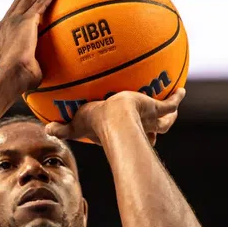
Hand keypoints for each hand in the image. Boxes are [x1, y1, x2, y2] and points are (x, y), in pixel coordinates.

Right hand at [0, 0, 60, 91]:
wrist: (10, 75)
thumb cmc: (16, 82)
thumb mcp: (22, 73)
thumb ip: (30, 69)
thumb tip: (39, 78)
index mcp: (0, 37)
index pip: (11, 18)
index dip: (19, 8)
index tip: (27, 2)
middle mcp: (5, 25)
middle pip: (19, 2)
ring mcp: (14, 21)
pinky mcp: (26, 21)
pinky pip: (40, 4)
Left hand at [45, 89, 185, 145]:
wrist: (114, 119)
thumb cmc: (96, 125)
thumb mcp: (76, 124)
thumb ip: (63, 128)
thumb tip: (46, 130)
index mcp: (123, 133)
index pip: (130, 137)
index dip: (133, 137)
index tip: (134, 134)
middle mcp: (139, 129)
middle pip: (152, 132)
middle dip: (155, 130)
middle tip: (155, 125)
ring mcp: (150, 119)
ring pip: (166, 121)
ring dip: (170, 117)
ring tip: (173, 104)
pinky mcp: (157, 108)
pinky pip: (172, 104)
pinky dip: (177, 98)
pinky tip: (182, 89)